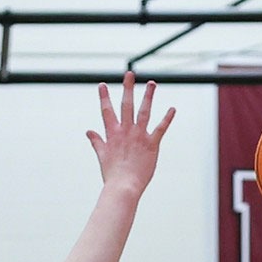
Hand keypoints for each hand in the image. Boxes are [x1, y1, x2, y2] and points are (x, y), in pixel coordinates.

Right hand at [87, 72, 175, 193]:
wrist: (124, 187)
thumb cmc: (112, 175)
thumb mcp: (102, 156)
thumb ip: (97, 141)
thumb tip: (88, 132)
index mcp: (112, 134)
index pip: (107, 111)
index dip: (104, 97)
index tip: (102, 84)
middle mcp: (126, 131)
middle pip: (126, 105)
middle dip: (128, 88)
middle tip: (130, 73)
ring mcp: (139, 136)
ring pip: (144, 111)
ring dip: (148, 96)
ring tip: (152, 83)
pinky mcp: (152, 144)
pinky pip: (160, 128)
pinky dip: (167, 118)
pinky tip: (172, 109)